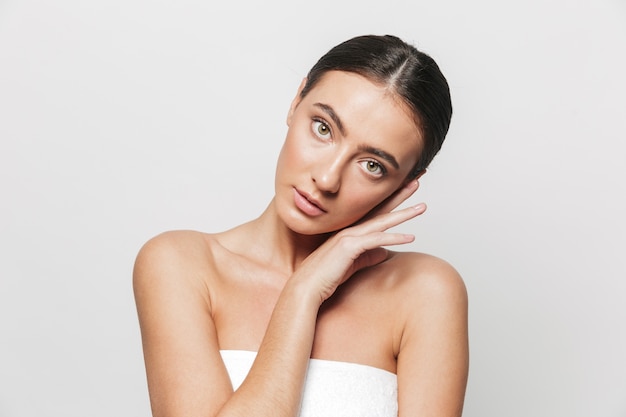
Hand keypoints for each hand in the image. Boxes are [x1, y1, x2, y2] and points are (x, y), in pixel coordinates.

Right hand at [292, 179, 426, 302]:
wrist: (306, 287)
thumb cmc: (325, 277)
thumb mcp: (351, 264)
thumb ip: (367, 257)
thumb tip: (384, 252)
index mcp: (351, 232)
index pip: (377, 211)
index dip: (393, 198)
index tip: (407, 187)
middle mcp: (351, 229)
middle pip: (381, 208)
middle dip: (400, 193)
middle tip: (417, 178)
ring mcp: (349, 236)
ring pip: (382, 221)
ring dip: (403, 213)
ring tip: (422, 207)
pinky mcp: (349, 247)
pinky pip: (376, 240)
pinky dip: (393, 237)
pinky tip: (410, 237)